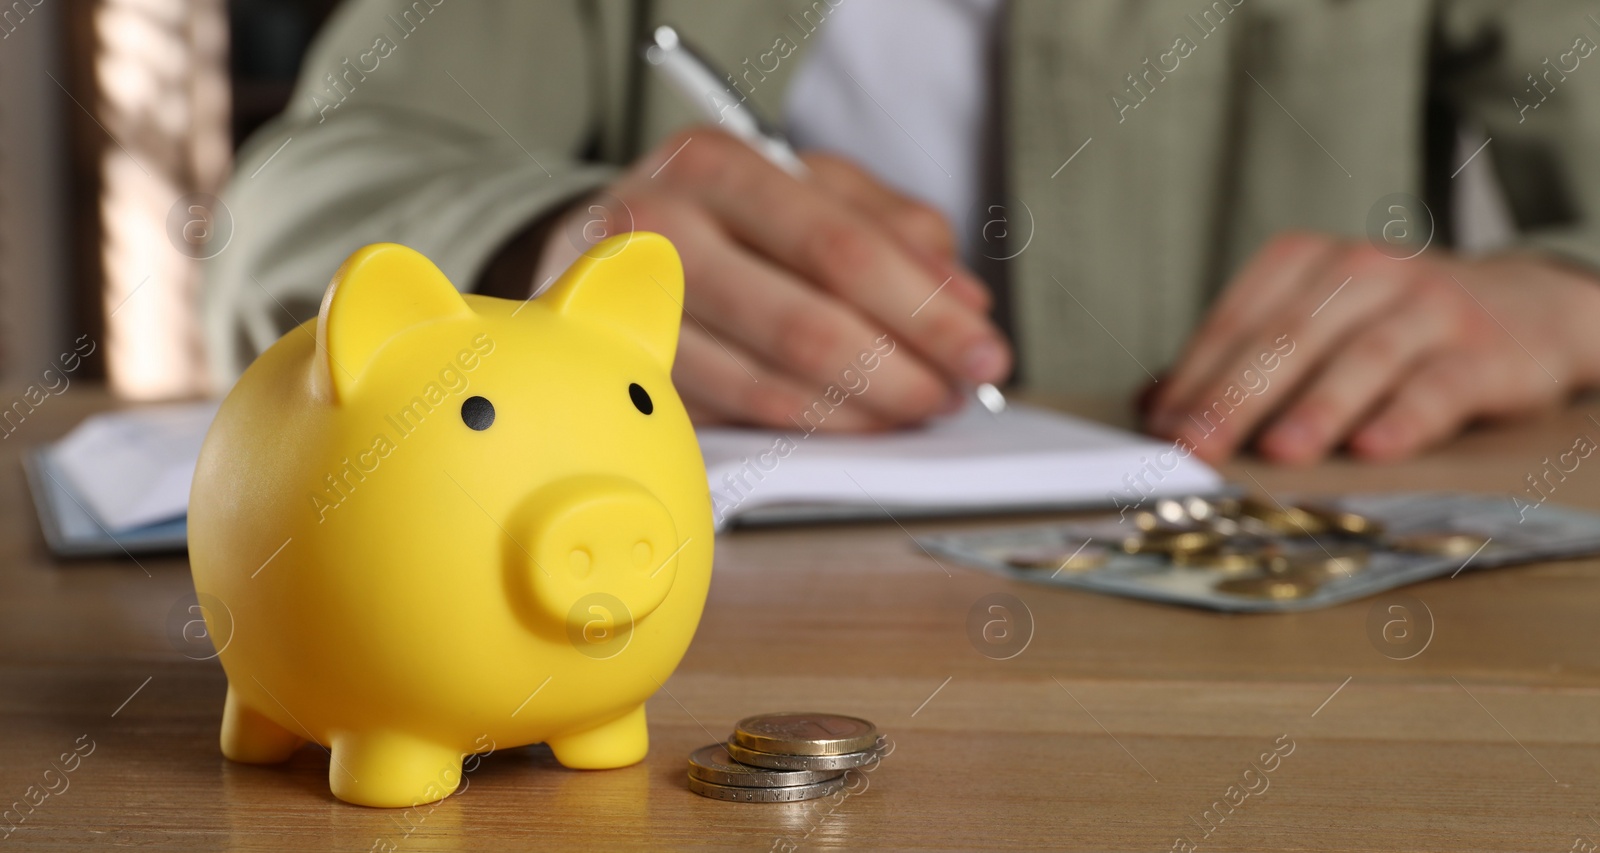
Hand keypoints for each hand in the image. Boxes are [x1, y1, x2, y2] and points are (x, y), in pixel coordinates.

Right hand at [535, 128, 1011, 430]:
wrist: (590, 241)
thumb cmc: (717, 213)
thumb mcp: (803, 186)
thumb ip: (892, 229)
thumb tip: (964, 302)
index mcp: (716, 165)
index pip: (842, 248)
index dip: (924, 309)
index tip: (983, 345)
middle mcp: (660, 232)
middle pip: (807, 325)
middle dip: (902, 371)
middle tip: (955, 393)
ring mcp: (631, 313)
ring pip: (769, 387)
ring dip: (860, 413)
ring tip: (915, 409)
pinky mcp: (627, 378)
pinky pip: (734, 420)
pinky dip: (806, 429)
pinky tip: (851, 422)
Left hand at [1145, 233, 1599, 463]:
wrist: (1526, 307)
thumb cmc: (1390, 325)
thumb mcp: (1316, 324)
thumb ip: (1241, 361)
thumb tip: (1153, 409)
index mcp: (1308, 261)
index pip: (1236, 321)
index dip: (1194, 377)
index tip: (1161, 430)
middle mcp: (1364, 271)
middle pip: (1287, 338)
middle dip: (1235, 397)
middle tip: (1196, 446)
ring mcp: (1428, 307)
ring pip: (1362, 357)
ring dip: (1316, 407)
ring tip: (1278, 453)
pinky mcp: (1485, 351)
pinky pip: (1438, 385)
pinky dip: (1404, 418)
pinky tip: (1373, 449)